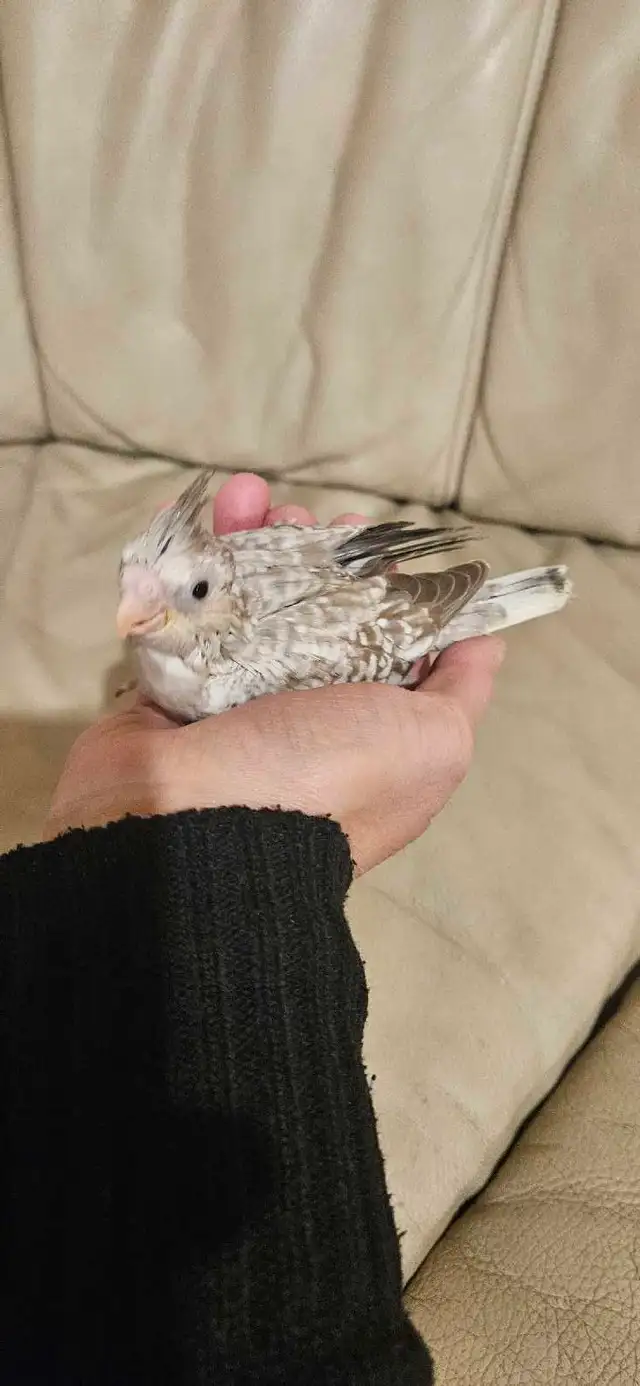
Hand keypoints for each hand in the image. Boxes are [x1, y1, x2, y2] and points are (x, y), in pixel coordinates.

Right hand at [45, 474, 503, 872]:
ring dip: (255, 531)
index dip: (384, 581)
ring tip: (255, 500)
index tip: (379, 543)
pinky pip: (182, 594)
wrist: (203, 823)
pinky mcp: (171, 669)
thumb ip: (460, 690)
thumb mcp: (433, 744)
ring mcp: (231, 685)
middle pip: (311, 600)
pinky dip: (193, 545)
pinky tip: (211, 505)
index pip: (380, 634)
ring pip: (248, 588)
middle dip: (316, 547)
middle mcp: (300, 703)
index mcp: (365, 720)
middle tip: (314, 520)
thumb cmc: (331, 778)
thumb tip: (487, 643)